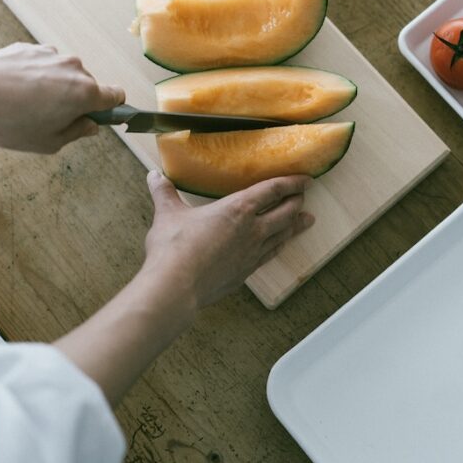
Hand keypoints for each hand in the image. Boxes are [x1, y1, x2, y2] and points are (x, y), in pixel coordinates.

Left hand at [0, 42, 124, 152]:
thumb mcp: (47, 142)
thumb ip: (76, 133)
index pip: (116, 96)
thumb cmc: (9, 120)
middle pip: (87, 85)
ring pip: (63, 74)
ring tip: (26, 104)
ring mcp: (52, 55)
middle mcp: (74, 68)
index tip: (100, 116)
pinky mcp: (32, 47)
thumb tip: (89, 126)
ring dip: (54, 87)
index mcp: (84, 93)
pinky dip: (35, 76)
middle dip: (75, 100)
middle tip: (51, 118)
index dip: (111, 108)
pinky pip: (43, 64)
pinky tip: (14, 90)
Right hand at [143, 170, 314, 309]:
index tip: (305, 178)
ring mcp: (251, 253)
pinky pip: (269, 255)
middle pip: (284, 212)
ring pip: (282, 235)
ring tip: (308, 220)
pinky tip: (280, 247)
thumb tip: (153, 175)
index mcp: (237, 209)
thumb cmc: (174, 248)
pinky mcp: (245, 272)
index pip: (272, 191)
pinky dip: (279, 246)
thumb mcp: (168, 213)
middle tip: (305, 195)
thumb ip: (164, 192)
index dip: (291, 183)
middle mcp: (251, 230)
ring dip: (296, 226)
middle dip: (297, 202)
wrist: (177, 287)